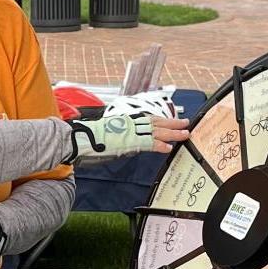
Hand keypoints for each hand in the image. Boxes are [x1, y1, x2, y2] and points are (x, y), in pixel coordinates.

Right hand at [67, 106, 190, 164]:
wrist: (80, 137)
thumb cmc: (89, 137)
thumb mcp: (107, 133)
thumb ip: (118, 136)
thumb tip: (122, 141)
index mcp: (126, 122)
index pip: (148, 120)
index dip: (162, 120)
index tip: (173, 120)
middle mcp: (130, 124)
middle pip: (156, 122)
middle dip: (173, 123)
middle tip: (187, 124)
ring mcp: (130, 132)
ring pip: (156, 131)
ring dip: (172, 133)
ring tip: (185, 134)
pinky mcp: (128, 142)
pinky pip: (147, 144)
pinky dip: (158, 146)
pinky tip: (168, 148)